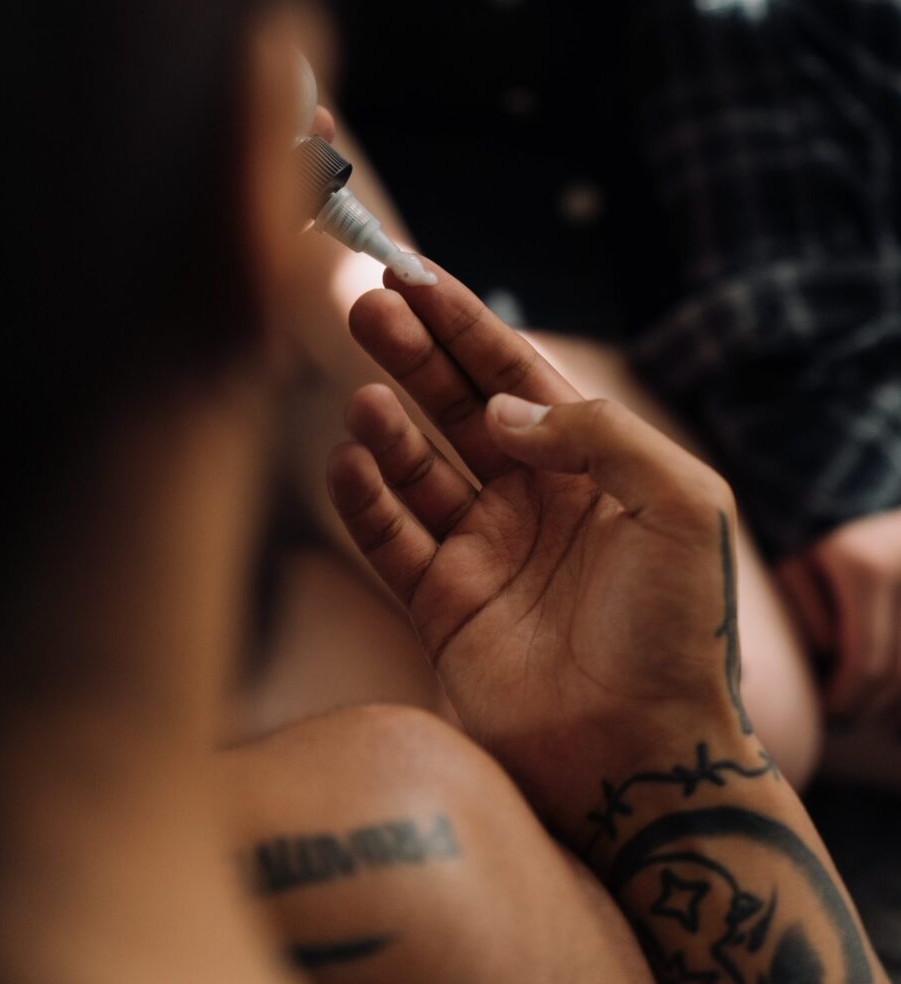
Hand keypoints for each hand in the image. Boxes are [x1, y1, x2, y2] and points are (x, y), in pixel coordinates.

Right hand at [326, 264, 750, 833]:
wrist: (641, 753)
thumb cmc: (677, 631)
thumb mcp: (681, 502)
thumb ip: (600, 432)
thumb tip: (504, 411)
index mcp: (591, 471)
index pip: (516, 377)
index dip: (465, 326)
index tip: (413, 277)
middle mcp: (532, 503)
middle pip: (456, 409)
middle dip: (414, 355)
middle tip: (367, 306)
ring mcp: (485, 554)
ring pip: (418, 469)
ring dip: (387, 428)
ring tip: (368, 401)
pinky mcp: (443, 607)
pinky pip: (391, 540)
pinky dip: (365, 500)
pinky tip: (349, 463)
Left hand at [778, 510, 900, 723]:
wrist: (880, 521)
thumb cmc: (825, 549)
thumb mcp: (796, 566)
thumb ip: (803, 612)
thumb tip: (828, 659)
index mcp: (867, 570)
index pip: (863, 660)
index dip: (846, 697)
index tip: (826, 711)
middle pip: (896, 674)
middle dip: (868, 706)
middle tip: (842, 720)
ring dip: (894, 706)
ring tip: (867, 714)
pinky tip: (891, 711)